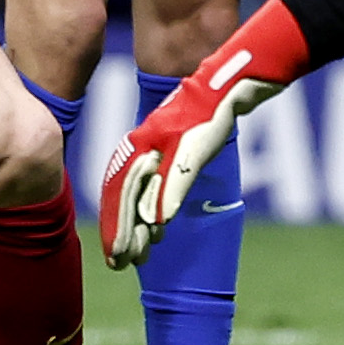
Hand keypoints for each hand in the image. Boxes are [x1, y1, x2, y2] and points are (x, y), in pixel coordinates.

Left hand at [102, 0, 306, 265]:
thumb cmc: (207, 116)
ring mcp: (169, 141)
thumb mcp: (181, 152)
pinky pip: (177, 173)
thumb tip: (155, 221)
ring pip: (146, 187)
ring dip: (139, 224)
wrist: (230, 79)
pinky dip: (168, 197)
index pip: (119, 190)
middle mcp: (148, 143)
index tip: (113, 256)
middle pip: (125, 193)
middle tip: (118, 265)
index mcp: (141, 146)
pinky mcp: (193, 139)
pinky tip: (162, 222)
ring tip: (136, 254)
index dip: (114, 224)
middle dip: (120, 232)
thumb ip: (165, 182)